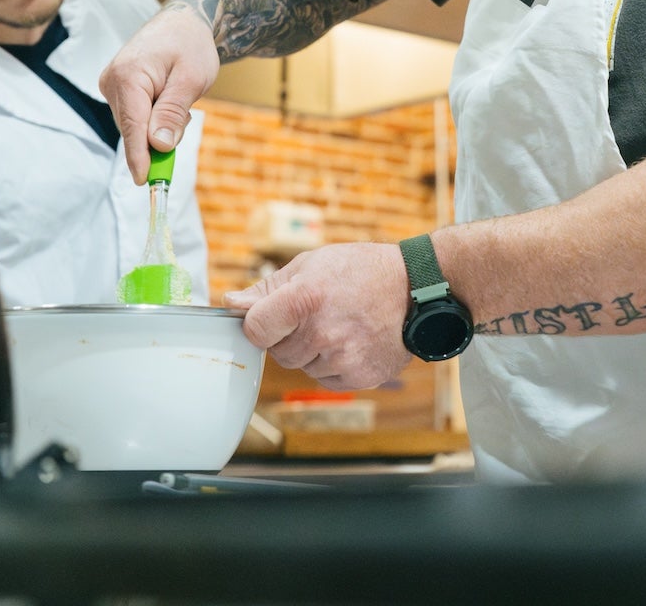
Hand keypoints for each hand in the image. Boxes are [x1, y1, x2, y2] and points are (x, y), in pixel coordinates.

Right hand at [99, 6, 219, 182]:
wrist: (183, 22)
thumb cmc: (191, 46)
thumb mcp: (192, 79)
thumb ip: (172, 113)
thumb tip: (158, 145)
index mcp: (128, 76)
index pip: (132, 126)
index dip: (139, 156)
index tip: (144, 181)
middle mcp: (112, 81)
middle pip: (133, 129)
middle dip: (158, 136)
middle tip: (184, 115)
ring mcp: (111, 85)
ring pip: (134, 125)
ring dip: (157, 125)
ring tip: (177, 97)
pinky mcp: (116, 89)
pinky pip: (134, 116)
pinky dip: (152, 117)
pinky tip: (166, 98)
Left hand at [225, 243, 409, 390]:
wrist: (415, 287)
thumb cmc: (359, 270)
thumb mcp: (310, 264)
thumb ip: (266, 288)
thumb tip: (230, 304)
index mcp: (304, 298)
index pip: (254, 329)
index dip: (257, 324)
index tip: (268, 317)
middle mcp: (322, 332)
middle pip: (278, 352)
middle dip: (289, 335)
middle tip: (316, 313)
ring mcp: (342, 358)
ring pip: (302, 367)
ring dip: (312, 351)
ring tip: (339, 324)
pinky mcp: (359, 376)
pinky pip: (325, 379)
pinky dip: (333, 364)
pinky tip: (352, 341)